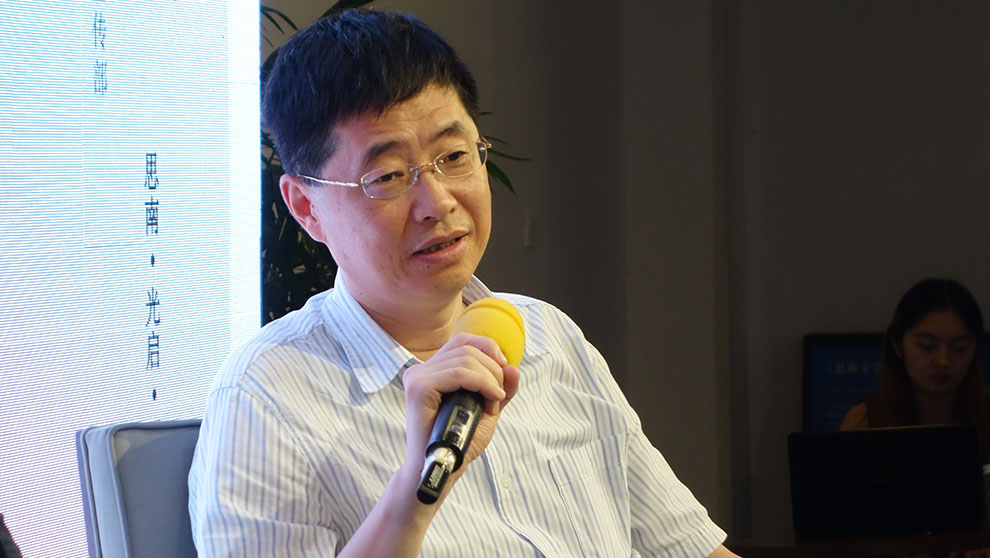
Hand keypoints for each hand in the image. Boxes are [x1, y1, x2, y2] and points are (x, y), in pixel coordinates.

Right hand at [401, 333, 520, 490]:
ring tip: (491, 406)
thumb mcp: (488, 409)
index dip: (488, 348)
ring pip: (466, 359)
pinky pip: (459, 373)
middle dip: (493, 371)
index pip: (463, 341)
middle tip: (497, 398)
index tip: (505, 368)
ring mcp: (417, 376)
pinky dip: (481, 383)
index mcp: (434, 370)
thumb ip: (501, 388)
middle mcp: (422, 369)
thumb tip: (513, 367)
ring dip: (489, 381)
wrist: (444, 468)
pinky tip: (490, 400)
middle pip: (468, 349)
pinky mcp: (419, 387)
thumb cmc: (461, 441)